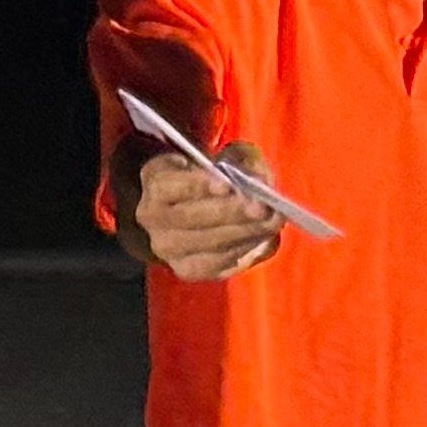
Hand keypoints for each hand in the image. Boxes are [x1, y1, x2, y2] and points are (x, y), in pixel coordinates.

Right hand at [132, 146, 287, 281]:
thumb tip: (261, 181)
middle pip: (191, 219)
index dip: (198, 186)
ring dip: (245, 233)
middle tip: (263, 207)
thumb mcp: (224, 157)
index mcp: (155, 181)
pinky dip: (246, 250)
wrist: (191, 205)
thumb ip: (243, 162)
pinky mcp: (188, 270)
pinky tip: (264, 238)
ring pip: (208, 245)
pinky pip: (220, 264)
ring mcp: (168, 249)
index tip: (227, 185)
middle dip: (231, 213)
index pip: (170, 185)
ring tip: (272, 222)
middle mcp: (153, 218)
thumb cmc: (212, 174)